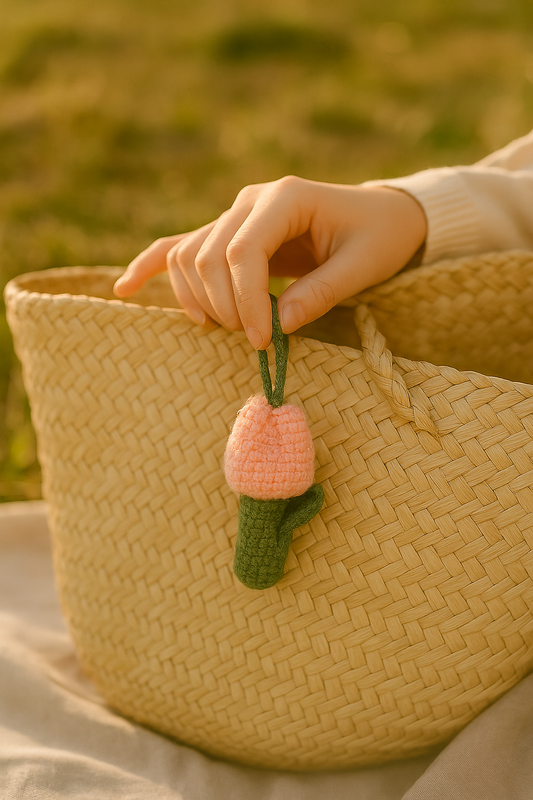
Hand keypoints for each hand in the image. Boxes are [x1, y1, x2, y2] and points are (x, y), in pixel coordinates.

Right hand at [113, 177, 426, 348]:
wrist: (380, 216)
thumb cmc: (379, 237)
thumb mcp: (364, 265)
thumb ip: (322, 292)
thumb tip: (279, 325)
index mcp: (285, 197)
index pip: (242, 250)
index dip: (246, 301)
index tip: (266, 341)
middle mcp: (250, 200)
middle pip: (207, 255)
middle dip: (225, 306)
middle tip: (257, 342)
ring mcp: (234, 213)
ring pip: (188, 254)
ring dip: (199, 298)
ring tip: (230, 329)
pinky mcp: (228, 232)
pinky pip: (179, 245)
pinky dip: (151, 265)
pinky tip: (125, 287)